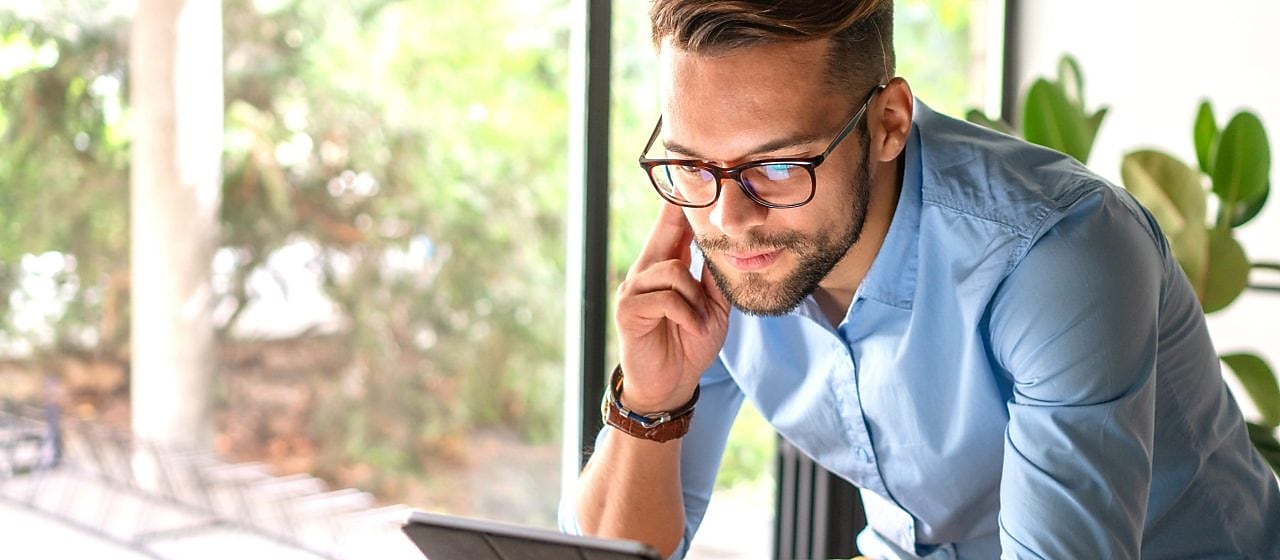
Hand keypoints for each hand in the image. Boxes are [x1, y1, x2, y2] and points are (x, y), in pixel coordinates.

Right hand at [614, 203, 730, 411]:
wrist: (670, 385)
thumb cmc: (690, 344)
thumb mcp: (711, 308)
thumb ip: (712, 278)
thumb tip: (725, 246)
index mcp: (665, 268)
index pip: (672, 228)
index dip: (678, 203)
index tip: (688, 172)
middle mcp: (645, 272)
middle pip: (665, 233)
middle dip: (679, 213)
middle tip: (695, 189)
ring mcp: (634, 290)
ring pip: (673, 271)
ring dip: (695, 298)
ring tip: (701, 321)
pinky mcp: (629, 310)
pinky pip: (667, 297)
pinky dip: (688, 314)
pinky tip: (693, 328)